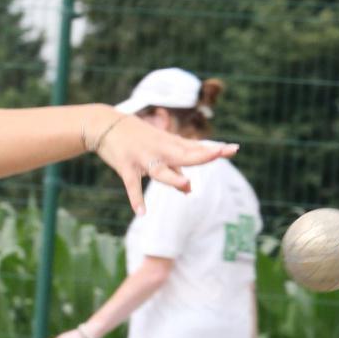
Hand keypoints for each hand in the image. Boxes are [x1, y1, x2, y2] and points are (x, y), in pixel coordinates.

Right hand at [91, 108, 237, 214]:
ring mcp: (142, 159)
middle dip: (202, 155)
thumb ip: (175, 169)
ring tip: (185, 184)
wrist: (104, 124)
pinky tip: (142, 213)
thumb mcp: (158, 148)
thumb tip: (189, 190)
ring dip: (172, 177)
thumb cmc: (136, 137)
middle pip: (184, 155)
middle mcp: (159, 150)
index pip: (195, 148)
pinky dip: (136, 199)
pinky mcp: (125, 167)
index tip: (234, 149)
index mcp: (169, 145)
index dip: (214, 150)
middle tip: (220, 153)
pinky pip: (132, 185)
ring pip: (160, 170)